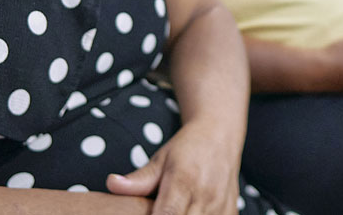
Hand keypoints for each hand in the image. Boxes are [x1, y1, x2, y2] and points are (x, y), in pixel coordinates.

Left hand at [107, 120, 239, 214]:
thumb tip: (111, 184)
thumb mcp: (160, 159)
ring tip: (174, 210)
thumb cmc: (186, 148)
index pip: (168, 214)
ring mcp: (221, 206)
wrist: (220, 135)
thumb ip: (138, 179)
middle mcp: (206, 195)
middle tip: (155, 212)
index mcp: (184, 180)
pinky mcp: (231, 212)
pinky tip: (190, 212)